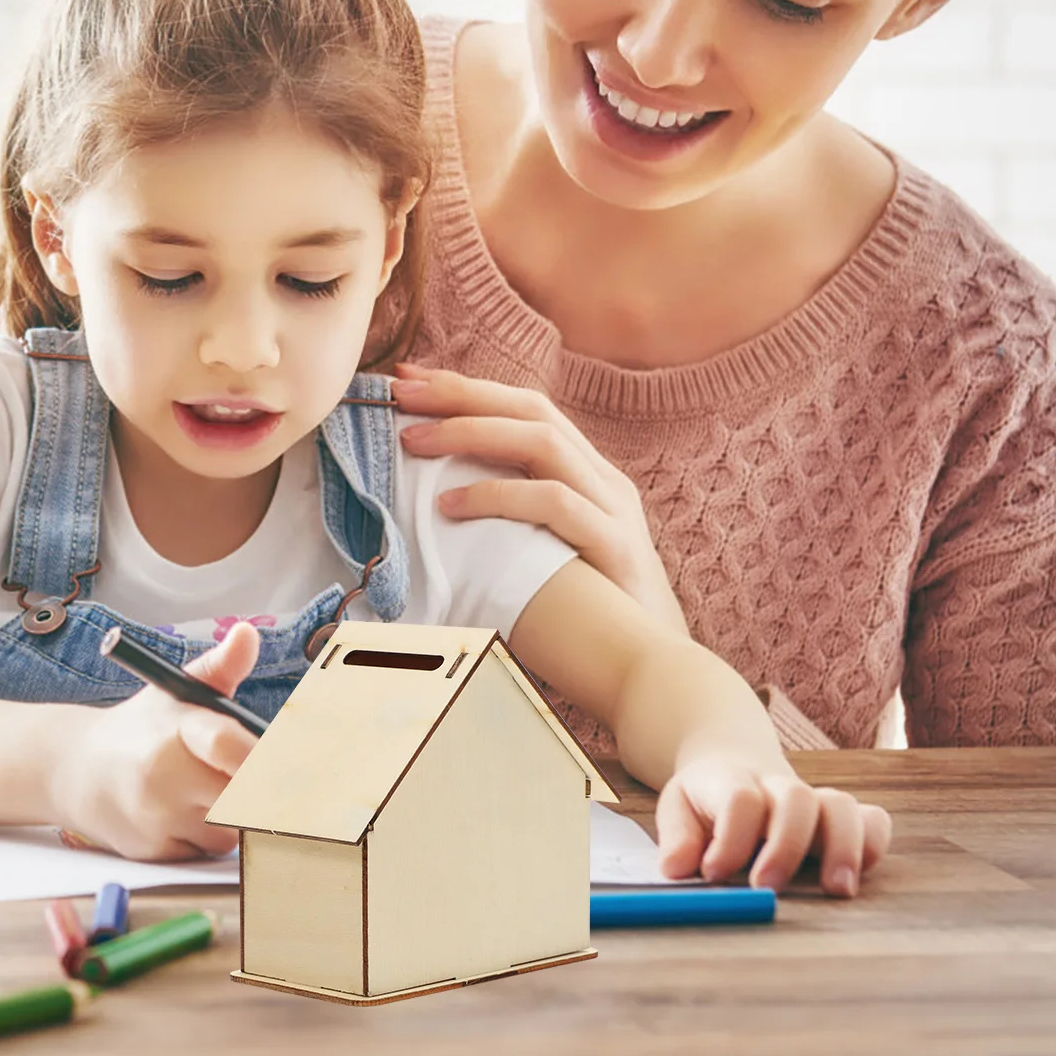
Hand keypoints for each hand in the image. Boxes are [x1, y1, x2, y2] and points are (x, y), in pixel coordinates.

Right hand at [51, 623, 261, 860]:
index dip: (264, 758)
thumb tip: (247, 633)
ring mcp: (156, 818)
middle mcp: (163, 776)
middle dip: (260, 792)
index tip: (297, 762)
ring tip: (213, 790)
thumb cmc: (143, 727)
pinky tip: (188, 815)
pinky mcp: (153, 852)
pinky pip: (206, 851)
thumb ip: (221, 666)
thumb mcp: (175, 690)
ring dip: (235, 816)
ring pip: (228, 829)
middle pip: (239, 796)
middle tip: (280, 786)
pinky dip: (209, 837)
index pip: (226, 745)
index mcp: (176, 729)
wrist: (78, 770)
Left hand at [391, 363, 685, 632]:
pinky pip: (555, 504)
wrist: (656, 676)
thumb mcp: (540, 554)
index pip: (526, 408)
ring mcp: (614, 510)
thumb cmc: (585, 618)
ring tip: (414, 442)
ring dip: (471, 434)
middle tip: (400, 393)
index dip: (468, 388)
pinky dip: (498, 497)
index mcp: (587, 474)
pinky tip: (451, 506)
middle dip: (462, 394)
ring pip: (543, 442)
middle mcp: (604, 480)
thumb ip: (504, 522)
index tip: (408, 379)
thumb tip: (428, 501)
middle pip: (532, 409)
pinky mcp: (616, 549)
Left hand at [656, 753, 892, 896]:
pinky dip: (873, 845)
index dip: (730, 839)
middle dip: (786, 846)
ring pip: (841, 806)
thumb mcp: (678, 809)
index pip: (740, 799)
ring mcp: (814, 801)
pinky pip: (873, 821)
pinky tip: (857, 876)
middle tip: (765, 887)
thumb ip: (678, 838)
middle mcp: (778, 787)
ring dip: (843, 848)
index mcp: (732, 780)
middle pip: (796, 799)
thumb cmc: (706, 800)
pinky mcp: (841, 819)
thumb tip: (678, 870)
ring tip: (835, 891)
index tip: (713, 874)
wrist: (735, 765)